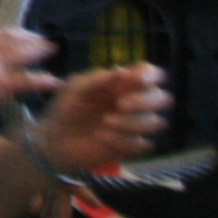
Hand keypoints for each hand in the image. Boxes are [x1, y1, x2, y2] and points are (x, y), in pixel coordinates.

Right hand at [0, 21, 57, 129]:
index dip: (4, 33)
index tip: (10, 35)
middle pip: (11, 37)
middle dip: (27, 37)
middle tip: (39, 38)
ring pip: (23, 53)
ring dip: (39, 51)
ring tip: (50, 50)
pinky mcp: (2, 82)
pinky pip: (28, 79)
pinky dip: (43, 80)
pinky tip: (53, 81)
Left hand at [37, 62, 172, 176]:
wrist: (55, 140)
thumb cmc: (66, 108)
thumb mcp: (75, 89)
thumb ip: (97, 80)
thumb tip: (121, 70)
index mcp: (122, 83)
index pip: (149, 74)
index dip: (151, 74)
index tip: (140, 79)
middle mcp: (134, 103)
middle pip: (162, 98)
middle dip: (145, 101)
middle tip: (119, 105)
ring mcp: (135, 125)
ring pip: (157, 122)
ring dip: (133, 123)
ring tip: (105, 123)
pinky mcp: (132, 147)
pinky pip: (145, 145)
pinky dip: (124, 141)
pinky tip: (102, 137)